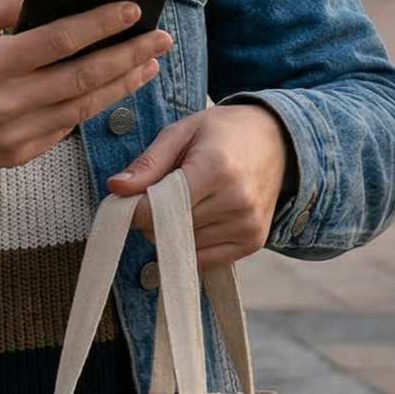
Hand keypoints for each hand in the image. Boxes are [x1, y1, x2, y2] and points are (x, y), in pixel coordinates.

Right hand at [0, 0, 170, 195]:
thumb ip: (6, 4)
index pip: (58, 41)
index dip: (100, 25)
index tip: (133, 10)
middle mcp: (5, 104)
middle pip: (83, 79)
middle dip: (129, 56)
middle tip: (160, 39)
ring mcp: (13, 135)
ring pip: (82, 109)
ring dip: (121, 85)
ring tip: (148, 63)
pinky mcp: (17, 156)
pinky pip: (63, 129)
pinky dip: (89, 107)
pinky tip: (111, 87)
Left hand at [110, 104, 292, 271]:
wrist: (278, 141)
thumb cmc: (223, 133)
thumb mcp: (182, 132)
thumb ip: (148, 163)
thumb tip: (116, 188)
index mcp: (216, 168)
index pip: (158, 208)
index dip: (135, 207)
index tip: (130, 197)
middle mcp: (236, 201)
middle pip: (168, 230)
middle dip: (154, 217)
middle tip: (164, 192)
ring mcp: (247, 225)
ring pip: (183, 247)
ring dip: (174, 232)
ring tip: (189, 201)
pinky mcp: (253, 242)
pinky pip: (204, 261)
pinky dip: (192, 245)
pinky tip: (201, 218)